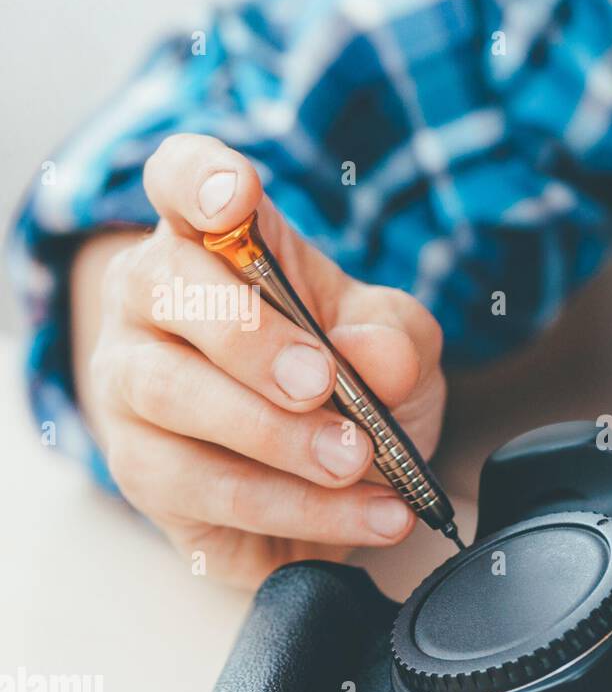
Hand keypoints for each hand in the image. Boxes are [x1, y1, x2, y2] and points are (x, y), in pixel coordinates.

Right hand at [75, 133, 445, 587]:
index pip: (179, 181)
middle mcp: (153, 302)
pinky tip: (372, 512)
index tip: (234, 198)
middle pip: (169, 289)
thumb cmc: (351, 389)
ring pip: (174, 394)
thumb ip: (397, 339)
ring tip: (357, 460)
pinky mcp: (143, 472)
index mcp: (214, 241)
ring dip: (278, 434)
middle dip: (254, 339)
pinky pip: (205, 488)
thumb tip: (375, 355)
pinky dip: (298, 506)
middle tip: (324, 382)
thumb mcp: (399, 350)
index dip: (198, 178)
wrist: (337, 491)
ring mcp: (132, 386)